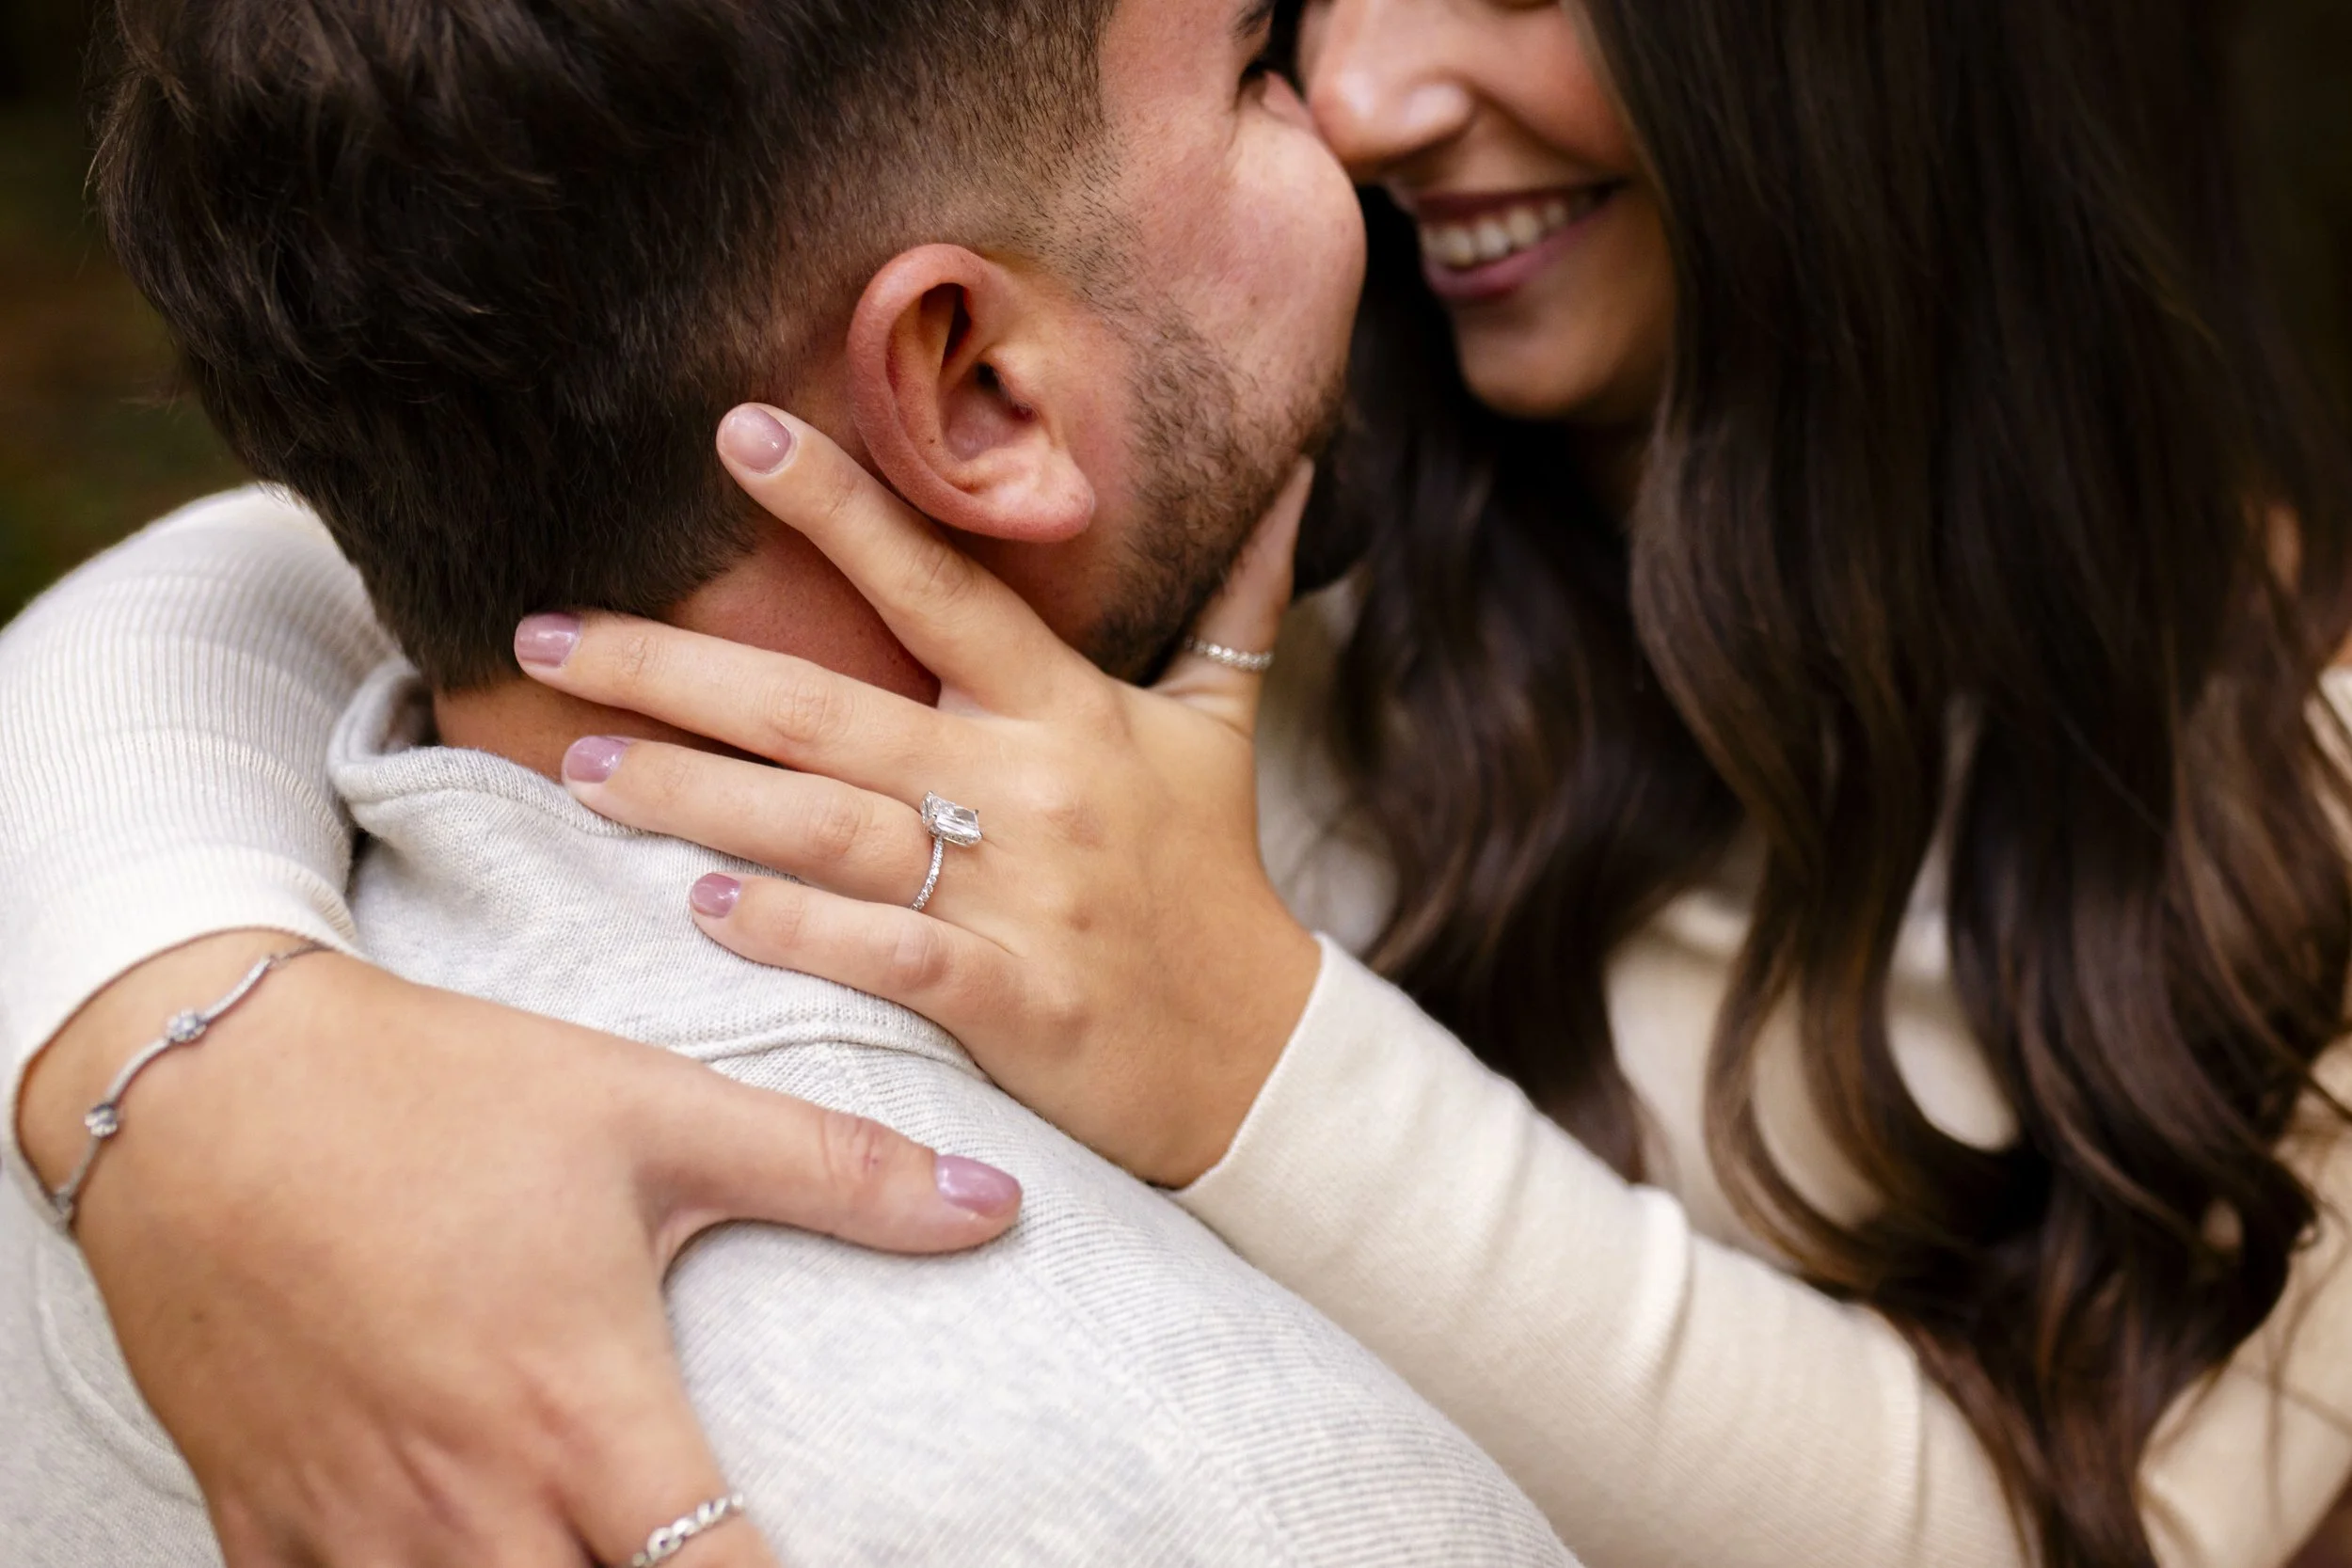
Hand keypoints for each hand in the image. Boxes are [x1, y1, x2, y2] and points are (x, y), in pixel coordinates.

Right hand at [18, 929, 1020, 1567]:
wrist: (208, 1078)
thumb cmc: (442, 1092)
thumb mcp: (655, 1111)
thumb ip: (835, 1171)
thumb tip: (998, 1201)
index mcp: (581, 1410)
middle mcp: (467, 1499)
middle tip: (705, 1552)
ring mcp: (349, 1527)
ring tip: (592, 1548)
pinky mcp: (256, 1519)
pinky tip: (459, 1555)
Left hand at [517, 408, 1324, 1186]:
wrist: (1254, 1059)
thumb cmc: (1211, 879)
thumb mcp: (1219, 729)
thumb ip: (1237, 596)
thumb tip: (1305, 468)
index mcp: (1067, 709)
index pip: (940, 584)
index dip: (839, 508)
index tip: (734, 436)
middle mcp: (1033, 787)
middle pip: (829, 710)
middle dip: (677, 670)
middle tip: (547, 636)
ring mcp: (1019, 896)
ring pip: (826, 828)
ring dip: (692, 796)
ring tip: (580, 768)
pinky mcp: (1008, 999)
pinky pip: (877, 953)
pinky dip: (787, 929)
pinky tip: (697, 904)